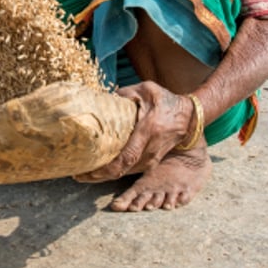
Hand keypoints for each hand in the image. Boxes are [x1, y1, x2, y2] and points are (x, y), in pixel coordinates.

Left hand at [74, 81, 193, 182]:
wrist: (190, 116)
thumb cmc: (166, 101)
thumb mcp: (146, 90)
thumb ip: (125, 94)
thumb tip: (104, 97)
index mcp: (148, 131)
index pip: (127, 156)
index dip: (107, 167)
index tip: (89, 170)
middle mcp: (150, 149)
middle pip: (123, 170)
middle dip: (99, 176)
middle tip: (77, 176)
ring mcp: (152, 158)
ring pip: (126, 173)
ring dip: (104, 176)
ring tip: (83, 174)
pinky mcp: (152, 162)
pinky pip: (131, 171)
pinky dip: (115, 173)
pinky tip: (100, 172)